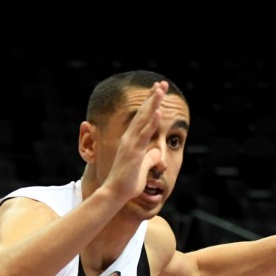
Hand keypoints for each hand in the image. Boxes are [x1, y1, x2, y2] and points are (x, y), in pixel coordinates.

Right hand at [102, 81, 166, 202]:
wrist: (115, 193)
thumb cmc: (127, 182)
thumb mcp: (142, 167)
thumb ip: (149, 158)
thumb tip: (157, 151)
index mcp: (131, 141)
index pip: (142, 118)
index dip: (150, 103)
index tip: (157, 91)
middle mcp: (130, 138)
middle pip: (143, 113)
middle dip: (153, 97)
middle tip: (160, 83)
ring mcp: (131, 143)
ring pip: (143, 119)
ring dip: (153, 103)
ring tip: (160, 89)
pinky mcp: (134, 152)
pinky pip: (144, 134)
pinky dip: (151, 122)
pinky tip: (158, 111)